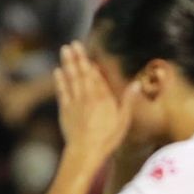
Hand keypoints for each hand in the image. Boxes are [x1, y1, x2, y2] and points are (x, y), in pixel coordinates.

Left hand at [53, 43, 135, 161]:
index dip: (92, 64)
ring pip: (71, 78)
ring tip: (65, 50)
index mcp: (103, 98)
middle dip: (78, 57)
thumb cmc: (108, 138)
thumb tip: (136, 84)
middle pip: (83, 73)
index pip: (97, 77)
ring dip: (68, 63)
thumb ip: (128, 101)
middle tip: (74, 43)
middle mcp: (88, 96)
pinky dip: (59, 80)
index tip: (88, 53)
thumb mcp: (124, 121)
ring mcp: (75, 102)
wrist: (85, 150)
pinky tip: (58, 71)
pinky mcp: (65, 110)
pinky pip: (62, 91)